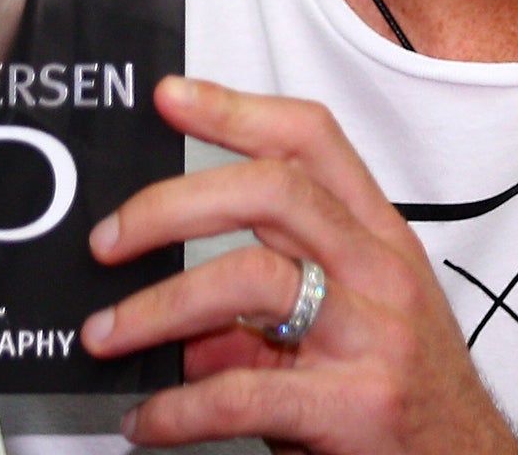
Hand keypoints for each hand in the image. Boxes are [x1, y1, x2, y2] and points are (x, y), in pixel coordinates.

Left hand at [81, 77, 517, 454]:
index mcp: (378, 237)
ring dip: (159, 306)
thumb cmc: (410, 397)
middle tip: (109, 238)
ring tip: (108, 336)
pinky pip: (245, 391)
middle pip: (272, 191)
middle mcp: (380, 271)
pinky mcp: (356, 406)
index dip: (236, 109)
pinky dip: (179, 407)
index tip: (170, 98)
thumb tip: (172, 319)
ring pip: (252, 278)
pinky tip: (148, 419)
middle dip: (173, 205)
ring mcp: (373, 335)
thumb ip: (263, 314)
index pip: (310, 140)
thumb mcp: (349, 329)